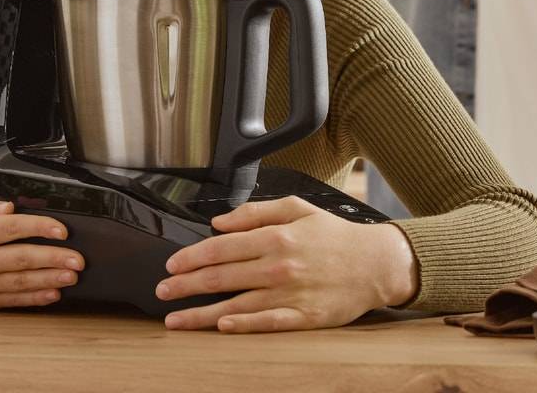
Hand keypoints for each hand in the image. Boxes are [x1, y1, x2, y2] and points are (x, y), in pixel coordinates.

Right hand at [0, 193, 83, 309]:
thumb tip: (8, 207)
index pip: (9, 229)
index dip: (39, 228)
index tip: (61, 229)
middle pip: (20, 259)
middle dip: (54, 259)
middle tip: (78, 259)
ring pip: (18, 283)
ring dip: (49, 280)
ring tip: (71, 277)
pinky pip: (9, 301)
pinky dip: (32, 298)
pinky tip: (51, 294)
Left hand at [156, 195, 417, 333]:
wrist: (374, 263)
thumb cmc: (334, 236)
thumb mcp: (296, 208)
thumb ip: (254, 212)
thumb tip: (219, 221)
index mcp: (275, 237)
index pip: (221, 248)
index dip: (191, 257)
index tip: (171, 264)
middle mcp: (278, 266)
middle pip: (221, 278)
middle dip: (186, 286)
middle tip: (162, 292)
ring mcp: (290, 295)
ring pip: (236, 305)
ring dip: (201, 314)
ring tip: (175, 319)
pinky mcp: (303, 318)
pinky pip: (266, 324)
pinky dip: (242, 325)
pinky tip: (221, 327)